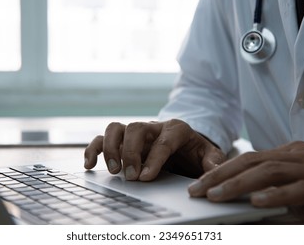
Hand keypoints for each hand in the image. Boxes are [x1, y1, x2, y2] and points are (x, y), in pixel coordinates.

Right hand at [84, 119, 224, 180]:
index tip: (146, 177)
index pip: (163, 140)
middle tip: (131, 176)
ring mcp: (136, 133)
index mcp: (176, 129)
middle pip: (135, 128)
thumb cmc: (194, 151)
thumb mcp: (209, 155)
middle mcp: (153, 127)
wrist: (184, 145)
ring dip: (110, 148)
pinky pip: (103, 138)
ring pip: (116, 128)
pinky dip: (94, 149)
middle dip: (131, 152)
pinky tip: (90, 164)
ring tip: (113, 170)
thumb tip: (213, 171)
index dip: (154, 158)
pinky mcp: (124, 140)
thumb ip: (213, 161)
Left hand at [188, 141, 303, 211]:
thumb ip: (279, 187)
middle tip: (196, 190)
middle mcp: (296, 155)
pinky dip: (276, 195)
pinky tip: (257, 203)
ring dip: (238, 185)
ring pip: (268, 172)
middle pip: (250, 161)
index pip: (247, 158)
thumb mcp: (303, 181)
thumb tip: (250, 200)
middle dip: (220, 176)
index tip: (201, 183)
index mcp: (288, 153)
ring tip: (216, 197)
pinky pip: (298, 189)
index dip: (221, 169)